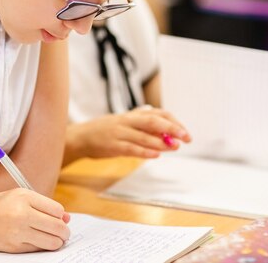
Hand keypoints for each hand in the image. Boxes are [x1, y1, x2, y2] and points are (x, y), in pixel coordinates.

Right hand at [0, 189, 70, 252]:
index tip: (59, 218)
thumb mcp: (18, 196)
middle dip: (64, 231)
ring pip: (52, 242)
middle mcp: (21, 214)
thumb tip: (67, 218)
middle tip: (63, 232)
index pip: (57, 210)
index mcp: (23, 197)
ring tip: (53, 238)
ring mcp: (17, 233)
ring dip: (57, 241)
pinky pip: (38, 249)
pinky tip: (38, 241)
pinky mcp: (13, 248)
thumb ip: (42, 205)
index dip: (61, 215)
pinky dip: (43, 247)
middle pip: (58, 227)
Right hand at [65, 106, 190, 162]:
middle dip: (171, 128)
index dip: (174, 121)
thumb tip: (168, 135)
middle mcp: (127, 121)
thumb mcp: (126, 124)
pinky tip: (156, 155)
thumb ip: (144, 128)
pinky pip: (130, 148)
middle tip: (185, 137)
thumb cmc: (107, 131)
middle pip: (152, 121)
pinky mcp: (112, 145)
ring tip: (174, 147)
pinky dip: (144, 151)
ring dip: (161, 142)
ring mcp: (119, 133)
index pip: (158, 113)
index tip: (185, 132)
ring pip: (143, 135)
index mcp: (132, 115)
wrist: (81, 137)